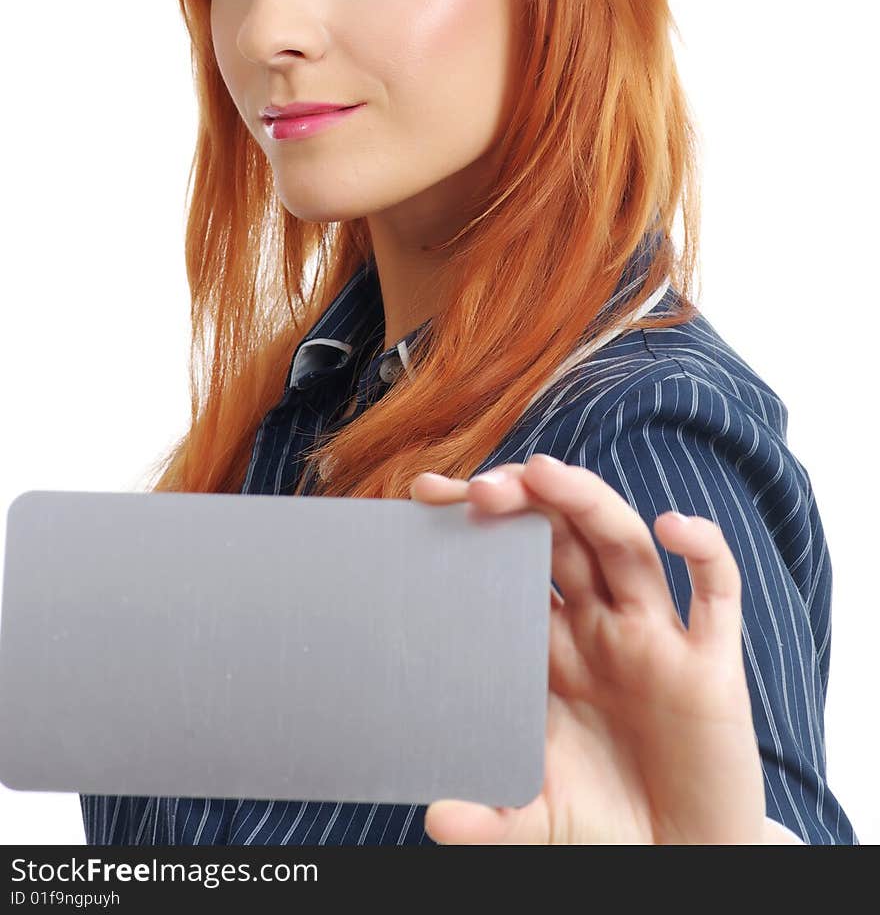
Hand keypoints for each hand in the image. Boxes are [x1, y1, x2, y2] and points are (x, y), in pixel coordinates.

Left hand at [409, 454, 766, 844]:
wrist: (681, 863)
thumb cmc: (604, 823)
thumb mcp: (536, 819)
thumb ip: (491, 817)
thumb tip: (436, 819)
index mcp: (552, 648)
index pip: (510, 562)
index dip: (476, 524)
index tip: (425, 496)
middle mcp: (602, 626)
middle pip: (563, 536)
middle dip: (525, 502)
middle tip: (481, 490)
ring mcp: (656, 637)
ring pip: (624, 544)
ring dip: (588, 502)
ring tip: (546, 473)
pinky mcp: (712, 664)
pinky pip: (715, 591)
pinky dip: (702, 549)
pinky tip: (673, 527)